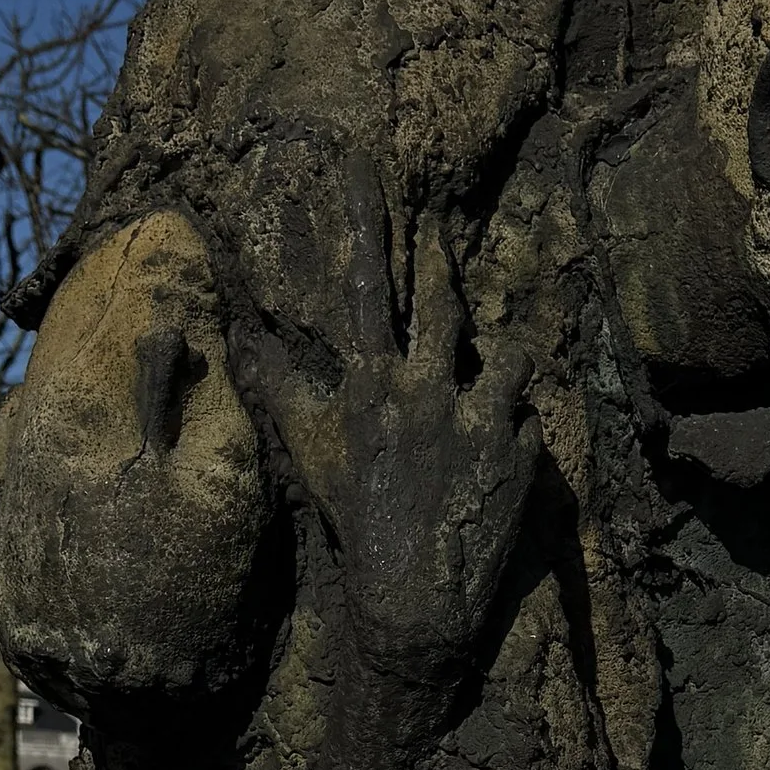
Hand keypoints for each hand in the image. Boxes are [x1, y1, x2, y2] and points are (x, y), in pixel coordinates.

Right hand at [238, 149, 539, 697]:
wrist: (414, 604)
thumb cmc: (356, 523)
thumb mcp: (311, 451)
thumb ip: (278, 387)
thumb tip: (240, 337)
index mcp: (372, 385)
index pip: (364, 286)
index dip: (363, 220)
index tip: (363, 166)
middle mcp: (427, 392)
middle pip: (445, 300)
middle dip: (444, 257)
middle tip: (443, 221)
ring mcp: (480, 422)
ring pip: (506, 354)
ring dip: (497, 360)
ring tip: (488, 377)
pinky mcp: (522, 456)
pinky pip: (529, 417)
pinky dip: (518, 427)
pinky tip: (501, 457)